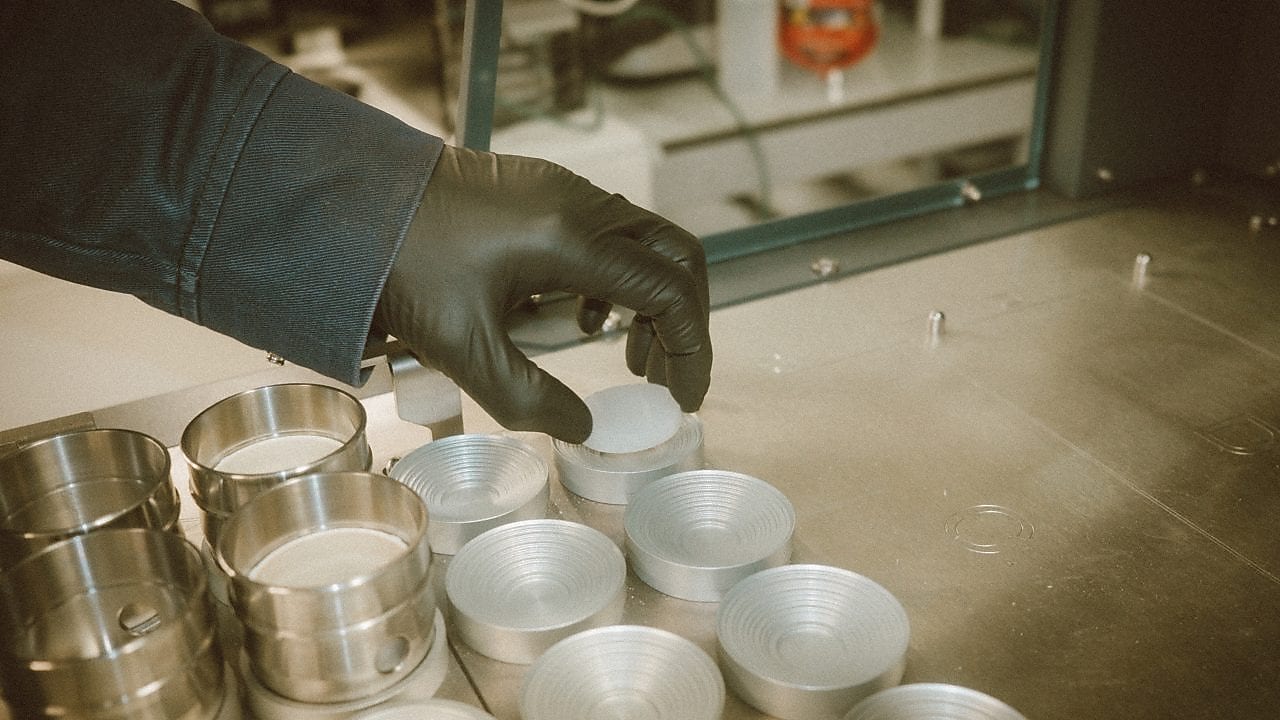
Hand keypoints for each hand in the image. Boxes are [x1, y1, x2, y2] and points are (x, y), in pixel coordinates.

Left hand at [375, 145, 711, 442]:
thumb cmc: (398, 264)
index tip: (681, 397)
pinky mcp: (541, 190)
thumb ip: (530, 397)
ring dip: (649, 299)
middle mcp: (578, 204)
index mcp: (570, 240)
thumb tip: (583, 428)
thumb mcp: (464, 348)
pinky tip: (580, 319)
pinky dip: (615, 279)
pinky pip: (606, 231)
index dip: (691, 348)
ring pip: (642, 242)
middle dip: (684, 319)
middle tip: (666, 376)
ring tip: (626, 355)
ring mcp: (561, 190)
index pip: (669, 290)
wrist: (347, 202)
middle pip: (674, 255)